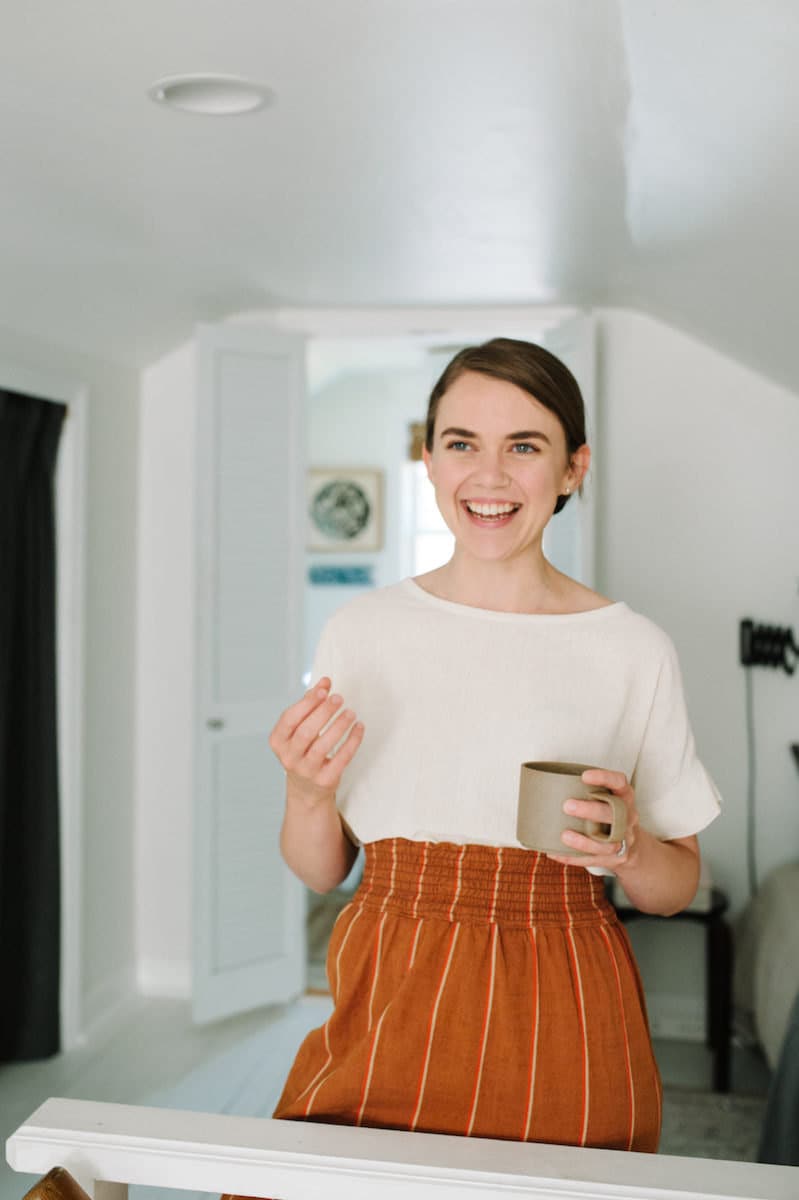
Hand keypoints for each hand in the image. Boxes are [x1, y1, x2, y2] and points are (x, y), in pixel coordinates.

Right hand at [268, 677, 363, 806]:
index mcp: (278, 741)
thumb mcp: (300, 728)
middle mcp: (288, 757)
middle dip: (323, 713)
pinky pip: (341, 759)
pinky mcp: (324, 780)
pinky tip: (359, 727)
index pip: (290, 719)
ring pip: (322, 746)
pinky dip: (352, 742)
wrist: (306, 789)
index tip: (324, 690)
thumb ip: (310, 704)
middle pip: (306, 732)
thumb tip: (325, 682)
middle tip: (339, 699)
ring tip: (350, 712)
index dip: (307, 703)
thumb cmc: (303, 749)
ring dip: (338, 726)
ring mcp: (306, 771)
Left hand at [546, 768, 637, 869]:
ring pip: (608, 844)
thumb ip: (589, 791)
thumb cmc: (611, 815)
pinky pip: (594, 860)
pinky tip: (555, 853)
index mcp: (625, 798)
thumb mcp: (610, 799)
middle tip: (567, 806)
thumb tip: (548, 784)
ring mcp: (624, 840)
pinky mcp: (616, 859)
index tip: (584, 776)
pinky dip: (573, 857)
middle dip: (591, 810)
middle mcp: (628, 818)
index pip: (620, 783)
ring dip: (584, 841)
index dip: (605, 778)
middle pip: (614, 814)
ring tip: (564, 835)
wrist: (634, 847)